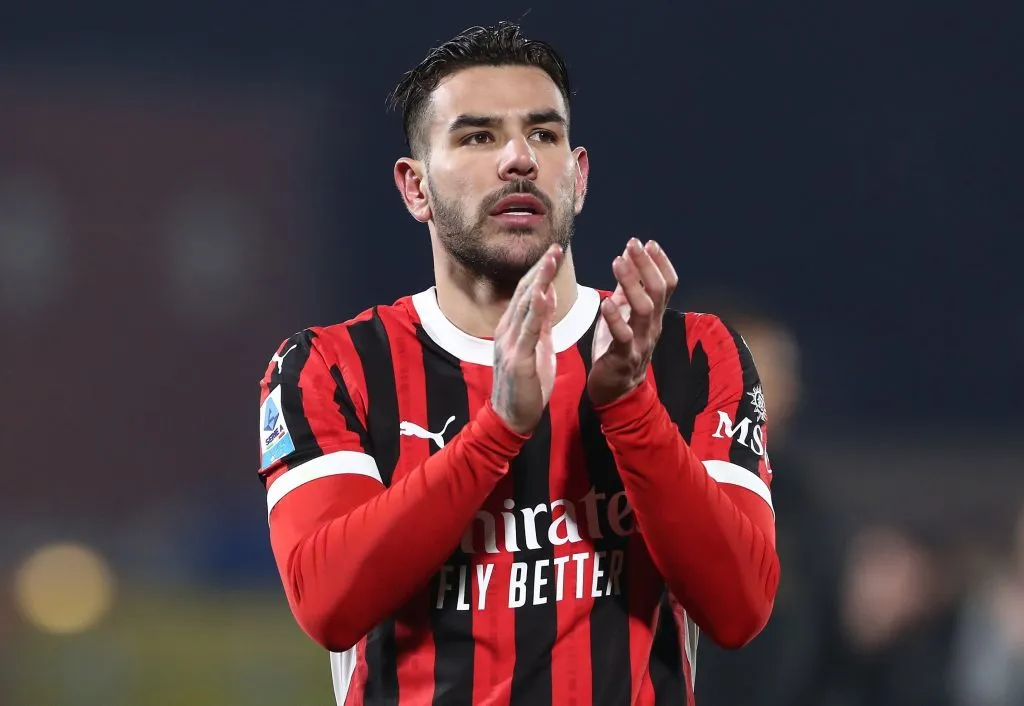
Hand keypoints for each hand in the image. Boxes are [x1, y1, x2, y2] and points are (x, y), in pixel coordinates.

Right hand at [491, 244, 562, 433]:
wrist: (512, 419)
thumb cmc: (526, 386)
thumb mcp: (537, 347)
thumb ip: (542, 321)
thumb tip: (548, 293)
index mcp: (512, 328)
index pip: (527, 292)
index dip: (540, 271)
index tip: (554, 251)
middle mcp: (507, 331)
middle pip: (525, 293)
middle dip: (540, 269)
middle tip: (555, 247)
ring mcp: (509, 344)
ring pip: (525, 306)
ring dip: (538, 281)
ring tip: (550, 261)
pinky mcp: (516, 359)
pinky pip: (528, 331)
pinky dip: (535, 311)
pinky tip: (542, 294)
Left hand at [588, 238, 678, 406]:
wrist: (615, 391)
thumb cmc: (617, 350)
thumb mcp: (623, 316)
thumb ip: (626, 292)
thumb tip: (626, 260)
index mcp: (653, 316)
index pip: (668, 285)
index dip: (661, 263)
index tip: (647, 243)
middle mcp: (652, 327)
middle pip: (658, 292)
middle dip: (646, 265)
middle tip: (632, 244)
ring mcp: (640, 342)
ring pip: (643, 308)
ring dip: (631, 282)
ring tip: (618, 262)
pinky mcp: (623, 357)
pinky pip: (623, 336)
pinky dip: (615, 318)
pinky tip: (606, 302)